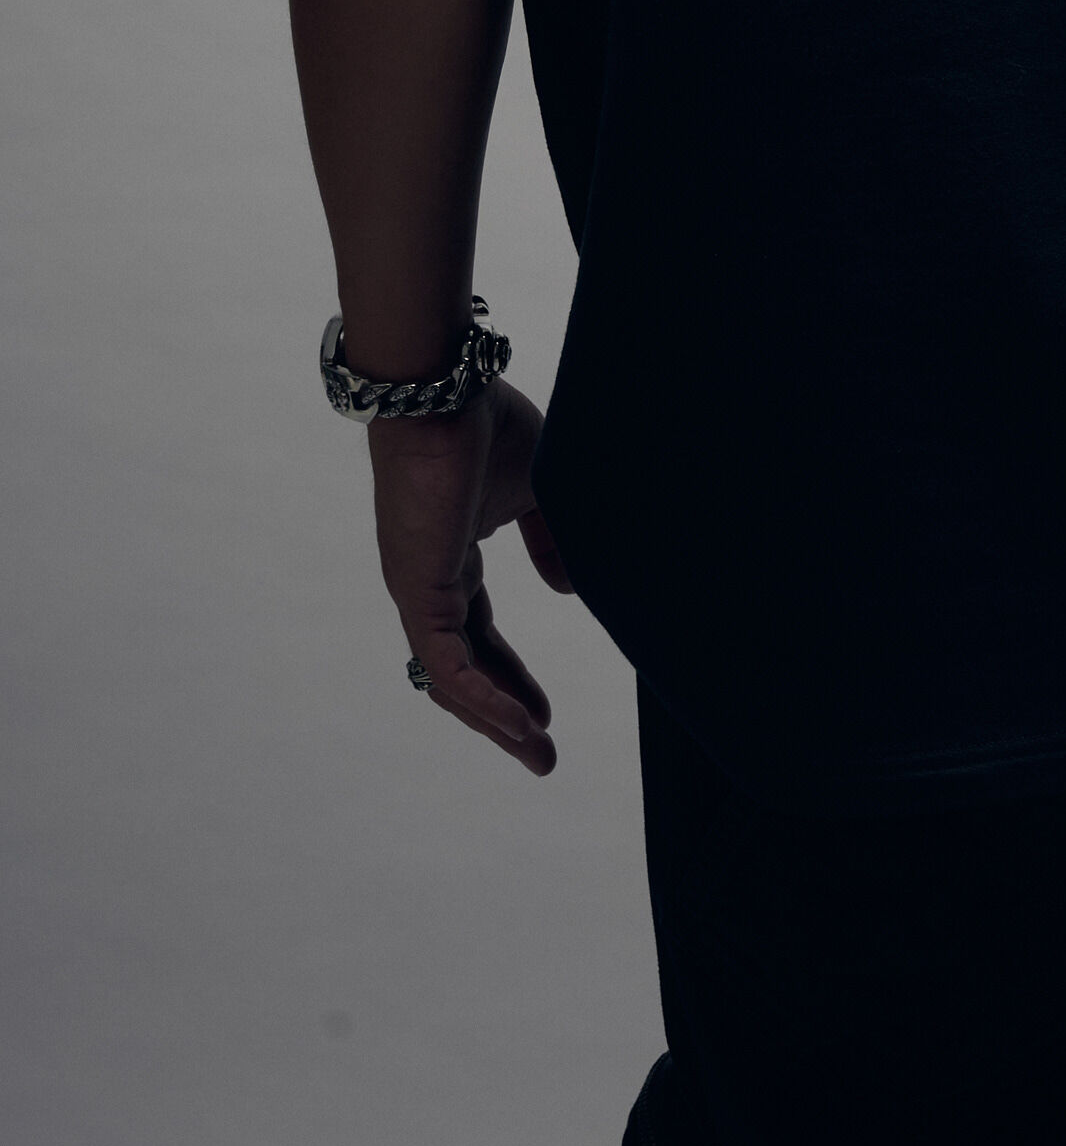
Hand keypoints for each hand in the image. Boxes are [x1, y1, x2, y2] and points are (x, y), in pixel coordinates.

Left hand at [369, 380, 575, 773]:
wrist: (439, 391)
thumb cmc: (481, 423)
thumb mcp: (536, 489)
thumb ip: (549, 541)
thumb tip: (568, 591)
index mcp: (450, 559)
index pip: (478, 636)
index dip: (510, 676)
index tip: (544, 713)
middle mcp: (427, 582)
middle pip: (463, 670)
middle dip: (503, 716)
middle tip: (543, 754)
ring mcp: (417, 589)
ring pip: (450, 679)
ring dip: (494, 721)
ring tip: (537, 755)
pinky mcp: (418, 587)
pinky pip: (446, 664)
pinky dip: (483, 698)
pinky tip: (518, 723)